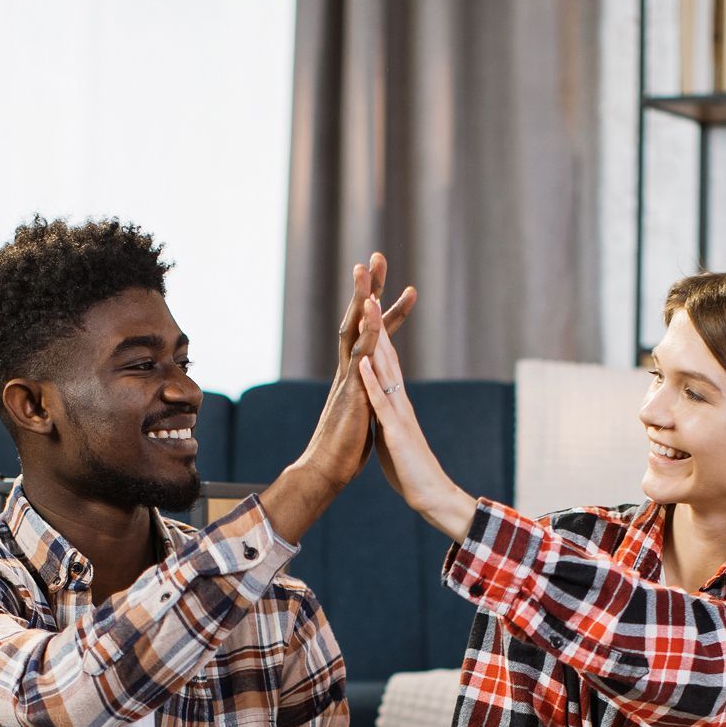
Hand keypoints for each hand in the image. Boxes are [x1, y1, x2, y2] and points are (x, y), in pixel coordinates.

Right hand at [295, 252, 416, 488]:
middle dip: (368, 288)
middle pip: (357, 319)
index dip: (384, 312)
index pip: (372, 336)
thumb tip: (373, 393)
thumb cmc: (343, 450)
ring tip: (367, 268)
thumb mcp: (362, 416)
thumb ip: (366, 398)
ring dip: (361, 297)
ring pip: (354, 329)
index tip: (398, 290)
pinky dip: (367, 332)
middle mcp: (348, 370)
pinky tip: (373, 310)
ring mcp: (348, 378)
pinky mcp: (351, 392)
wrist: (327, 470)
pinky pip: (360, 356)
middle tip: (375, 256)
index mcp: (355, 375)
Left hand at [358, 301, 476, 541]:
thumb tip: (376, 400)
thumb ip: (384, 412)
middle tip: (369, 283)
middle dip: (376, 317)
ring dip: (374, 337)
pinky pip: (382, 403)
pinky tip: (362, 362)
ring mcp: (399, 413)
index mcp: (395, 399)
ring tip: (366, 306)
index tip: (366, 297)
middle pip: (386, 350)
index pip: (383, 355)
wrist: (429, 494)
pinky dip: (371, 381)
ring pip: (385, 368)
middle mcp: (399, 398)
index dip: (375, 327)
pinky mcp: (396, 432)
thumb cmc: (409, 466)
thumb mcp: (391, 431)